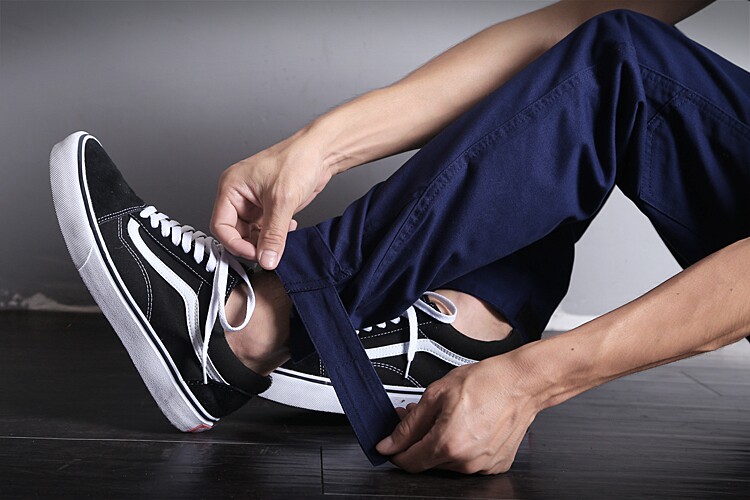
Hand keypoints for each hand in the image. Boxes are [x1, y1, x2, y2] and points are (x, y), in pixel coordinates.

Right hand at [211, 133, 333, 268]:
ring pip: (251, 233)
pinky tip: (288, 230)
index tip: (254, 254)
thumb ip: (273, 235)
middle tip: (269, 253)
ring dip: (265, 241)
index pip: (221, 226)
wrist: (321, 152)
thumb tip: (266, 259)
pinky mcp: (268, 206)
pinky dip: (275, 235)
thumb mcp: (282, 201)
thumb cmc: (297, 160)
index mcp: (232, 187)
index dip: (236, 244)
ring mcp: (254, 201)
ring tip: (281, 240)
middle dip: (252, 244)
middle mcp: (239, 194)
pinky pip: (265, 229)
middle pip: (235, 232)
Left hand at [376, 354, 541, 473]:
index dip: (395, 451)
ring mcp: (483, 466)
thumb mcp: (436, 394)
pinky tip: (467, 425)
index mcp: (448, 444)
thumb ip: (409, 424)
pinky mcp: (495, 465)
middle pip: (427, 462)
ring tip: (448, 416)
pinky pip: (468, 461)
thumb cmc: (486, 383)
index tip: (392, 444)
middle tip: (420, 417)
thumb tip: (390, 444)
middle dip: (419, 441)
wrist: (520, 382)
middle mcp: (466, 461)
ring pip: (448, 463)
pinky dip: (462, 447)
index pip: (409, 463)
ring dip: (441, 443)